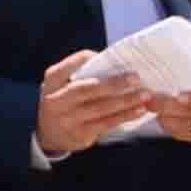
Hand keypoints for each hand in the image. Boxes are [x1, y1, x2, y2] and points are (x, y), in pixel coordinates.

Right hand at [34, 52, 154, 156]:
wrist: (46, 133)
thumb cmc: (64, 100)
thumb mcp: (62, 83)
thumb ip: (82, 72)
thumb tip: (116, 60)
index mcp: (52, 82)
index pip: (69, 66)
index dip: (86, 60)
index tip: (108, 55)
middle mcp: (56, 101)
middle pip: (87, 90)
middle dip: (113, 83)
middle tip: (136, 77)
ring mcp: (67, 120)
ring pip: (100, 108)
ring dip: (125, 101)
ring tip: (145, 94)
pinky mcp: (79, 135)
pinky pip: (106, 124)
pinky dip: (124, 116)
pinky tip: (139, 110)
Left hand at [142, 77, 190, 143]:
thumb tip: (171, 64)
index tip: (176, 95)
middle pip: (189, 114)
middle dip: (166, 107)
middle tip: (149, 99)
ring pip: (180, 126)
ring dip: (162, 116)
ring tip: (149, 105)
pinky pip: (178, 133)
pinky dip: (166, 124)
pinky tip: (159, 114)